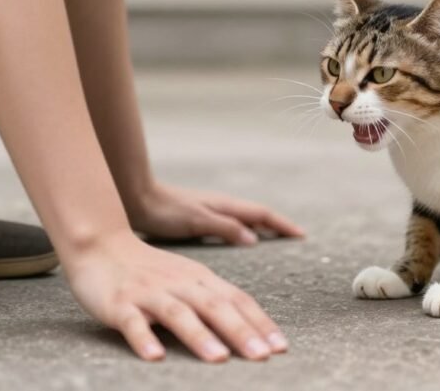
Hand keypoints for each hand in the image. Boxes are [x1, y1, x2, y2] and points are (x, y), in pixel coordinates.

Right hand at [64, 229, 288, 361]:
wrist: (101, 245)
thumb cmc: (150, 270)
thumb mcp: (189, 280)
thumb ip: (217, 300)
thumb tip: (252, 329)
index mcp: (201, 279)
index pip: (238, 301)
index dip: (260, 324)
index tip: (281, 348)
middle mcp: (181, 285)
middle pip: (216, 307)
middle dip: (241, 332)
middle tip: (263, 357)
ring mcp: (150, 294)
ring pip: (179, 314)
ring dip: (200, 337)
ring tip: (219, 359)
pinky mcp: (120, 304)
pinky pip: (133, 323)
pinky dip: (144, 339)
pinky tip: (155, 357)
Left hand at [125, 181, 303, 244]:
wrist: (138, 199)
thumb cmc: (165, 210)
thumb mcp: (196, 221)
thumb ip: (225, 228)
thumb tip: (255, 239)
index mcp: (226, 206)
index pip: (263, 215)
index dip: (282, 225)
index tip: (301, 235)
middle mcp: (223, 206)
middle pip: (258, 216)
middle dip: (279, 225)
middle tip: (296, 237)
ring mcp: (213, 211)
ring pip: (246, 219)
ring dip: (264, 227)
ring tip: (277, 239)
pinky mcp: (202, 218)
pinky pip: (233, 225)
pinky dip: (246, 231)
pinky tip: (242, 240)